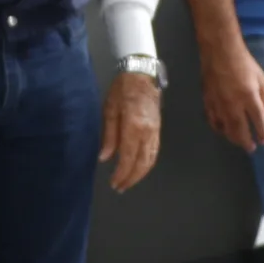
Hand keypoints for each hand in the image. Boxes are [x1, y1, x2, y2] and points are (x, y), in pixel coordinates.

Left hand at [101, 72, 161, 190]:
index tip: (114, 183)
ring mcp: (156, 132)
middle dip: (131, 178)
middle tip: (120, 187)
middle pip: (142, 163)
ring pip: (151, 160)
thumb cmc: (122, 90)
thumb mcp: (109, 110)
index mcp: (134, 127)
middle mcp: (148, 132)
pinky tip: (140, 168)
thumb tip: (104, 158)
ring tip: (128, 182)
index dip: (122, 174)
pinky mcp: (158, 130)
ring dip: (140, 174)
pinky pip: (154, 152)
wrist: (142, 75)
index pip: (128, 158)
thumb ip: (109, 135)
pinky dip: (147, 164)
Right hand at [197, 38, 263, 151]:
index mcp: (249, 97)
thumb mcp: (261, 78)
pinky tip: (221, 130)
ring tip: (238, 142)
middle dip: (246, 141)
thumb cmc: (244, 63)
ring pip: (225, 127)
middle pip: (240, 129)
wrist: (220, 51)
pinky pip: (212, 119)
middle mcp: (234, 104)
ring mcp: (219, 103)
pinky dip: (217, 127)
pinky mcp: (208, 100)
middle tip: (251, 149)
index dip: (262, 133)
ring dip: (233, 137)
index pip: (258, 121)